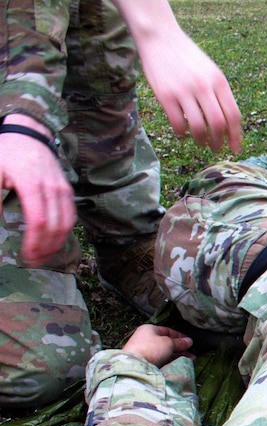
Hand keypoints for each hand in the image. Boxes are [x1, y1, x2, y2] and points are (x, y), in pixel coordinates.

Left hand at [0, 115, 74, 264]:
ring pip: (66, 224)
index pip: (38, 221)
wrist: (29, 134)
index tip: (25, 255)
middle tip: (33, 262)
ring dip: (56, 244)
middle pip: (55, 227)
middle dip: (45, 248)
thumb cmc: (7, 153)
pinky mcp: (67, 191)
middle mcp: (51, 188)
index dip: (33, 242)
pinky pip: (70, 217)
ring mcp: (62, 190)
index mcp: (31, 184)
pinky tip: (53, 242)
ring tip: (43, 257)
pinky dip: (64, 233)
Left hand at [122, 325, 193, 366]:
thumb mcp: (169, 343)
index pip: (168, 330)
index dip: (180, 336)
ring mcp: (144, 350)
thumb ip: (180, 342)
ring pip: (164, 351)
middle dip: (179, 348)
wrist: (134, 365)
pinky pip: (159, 359)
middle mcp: (145, 338)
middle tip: (190, 353)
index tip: (188, 342)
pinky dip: (169, 360)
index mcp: (149, 329)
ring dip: (176, 355)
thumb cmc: (149, 349)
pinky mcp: (144, 360)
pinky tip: (177, 363)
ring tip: (187, 360)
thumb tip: (189, 341)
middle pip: (166, 342)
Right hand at [139, 32, 242, 152]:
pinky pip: (177, 123)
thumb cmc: (187, 57)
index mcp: (219, 81)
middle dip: (219, 142)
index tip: (235, 148)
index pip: (233, 115)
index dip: (235, 136)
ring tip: (201, 143)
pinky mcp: (165, 95)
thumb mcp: (211, 71)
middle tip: (216, 149)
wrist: (160, 37)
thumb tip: (229, 124)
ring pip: (198, 127)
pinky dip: (182, 133)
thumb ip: (220, 93)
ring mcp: (184, 91)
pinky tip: (182, 133)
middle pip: (218, 124)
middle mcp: (204, 86)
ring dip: (201, 140)